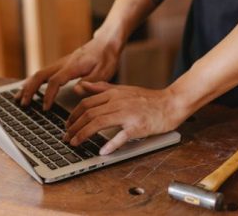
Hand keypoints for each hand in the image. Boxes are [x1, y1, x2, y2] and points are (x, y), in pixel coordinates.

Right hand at [15, 35, 121, 109]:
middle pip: (40, 75)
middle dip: (30, 90)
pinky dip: (34, 81)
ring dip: (28, 86)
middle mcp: (63, 63)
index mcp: (73, 66)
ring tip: (19, 98)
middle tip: (23, 104)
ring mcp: (61, 63)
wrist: (106, 42)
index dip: (48, 95)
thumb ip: (90, 82)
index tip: (45, 108)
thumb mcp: (104, 71)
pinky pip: (44, 72)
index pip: (55, 81)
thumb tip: (76, 90)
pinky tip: (28, 88)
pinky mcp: (61, 64)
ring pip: (39, 73)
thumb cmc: (106, 57)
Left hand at [64, 81, 188, 154]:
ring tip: (75, 143)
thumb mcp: (122, 89)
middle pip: (89, 114)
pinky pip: (121, 136)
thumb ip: (101, 88)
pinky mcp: (138, 126)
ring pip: (99, 123)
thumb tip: (82, 85)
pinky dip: (110, 145)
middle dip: (74, 127)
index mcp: (113, 94)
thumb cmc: (147, 99)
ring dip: (84, 134)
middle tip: (66, 137)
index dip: (73, 115)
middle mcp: (118, 102)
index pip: (86, 103)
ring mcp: (128, 114)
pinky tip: (102, 152)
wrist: (170, 103)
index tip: (67, 125)